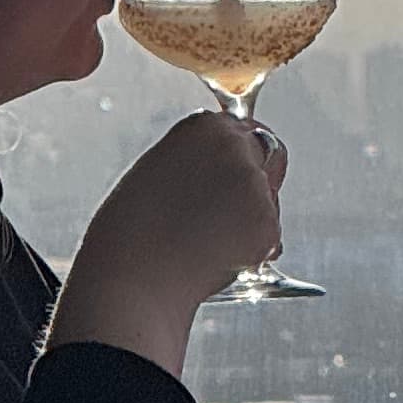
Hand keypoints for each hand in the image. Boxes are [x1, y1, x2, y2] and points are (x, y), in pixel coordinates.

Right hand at [51, 114, 286, 373]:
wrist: (132, 276)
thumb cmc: (132, 231)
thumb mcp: (160, 169)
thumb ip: (199, 160)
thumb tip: (225, 172)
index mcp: (205, 126)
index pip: (248, 131)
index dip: (242, 158)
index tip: (231, 177)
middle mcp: (234, 146)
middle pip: (270, 158)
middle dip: (258, 182)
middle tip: (224, 214)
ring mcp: (254, 185)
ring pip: (271, 201)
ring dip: (252, 218)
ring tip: (204, 239)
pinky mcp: (268, 224)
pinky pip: (270, 236)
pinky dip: (252, 249)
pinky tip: (215, 255)